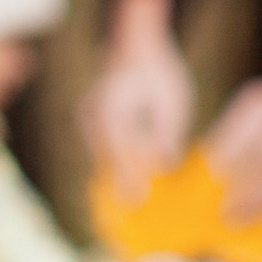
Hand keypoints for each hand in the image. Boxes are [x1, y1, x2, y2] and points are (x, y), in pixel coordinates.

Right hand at [86, 0, 192, 193]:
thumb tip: (164, 164)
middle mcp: (94, 113)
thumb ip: (167, 132)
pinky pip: (104, 152)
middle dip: (120, 185)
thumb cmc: (159, 71)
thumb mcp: (172, 100)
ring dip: (117, 179)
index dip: (129, 177)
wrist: (135, 45)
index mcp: (114, 105)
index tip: (137, 201)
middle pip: (108, 158)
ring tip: (130, 208)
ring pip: (104, 157)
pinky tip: (129, 189)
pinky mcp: (93, 124)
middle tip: (131, 215)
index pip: (121, 149)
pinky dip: (116, 168)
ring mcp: (89, 119)